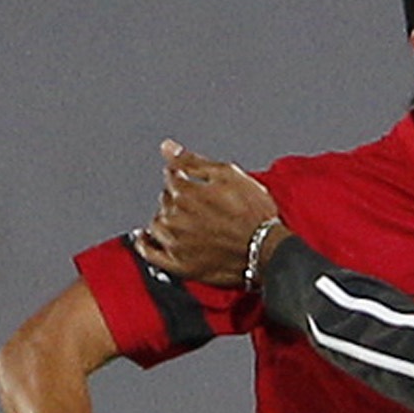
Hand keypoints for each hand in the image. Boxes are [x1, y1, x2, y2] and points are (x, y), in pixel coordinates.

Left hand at [138, 140, 281, 285]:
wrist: (269, 252)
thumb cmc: (255, 215)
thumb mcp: (229, 176)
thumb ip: (193, 161)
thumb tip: (168, 147)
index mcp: (184, 192)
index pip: (171, 177)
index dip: (184, 178)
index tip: (194, 184)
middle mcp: (175, 217)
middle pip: (165, 201)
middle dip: (177, 200)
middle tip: (198, 207)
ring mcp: (176, 243)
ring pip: (157, 224)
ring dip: (165, 219)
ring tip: (183, 222)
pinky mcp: (181, 265)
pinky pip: (151, 254)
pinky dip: (144, 244)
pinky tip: (144, 238)